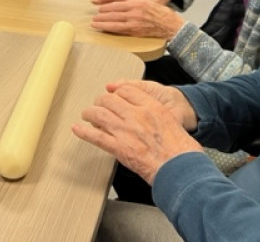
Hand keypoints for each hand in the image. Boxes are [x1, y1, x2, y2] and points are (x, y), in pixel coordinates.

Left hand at [72, 80, 200, 183]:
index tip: (114, 95)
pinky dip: (83, 132)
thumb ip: (157, 116)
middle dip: (101, 102)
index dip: (117, 92)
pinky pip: (96, 137)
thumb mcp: (173, 123)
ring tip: (86, 115)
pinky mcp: (119, 148)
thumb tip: (149, 117)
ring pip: (99, 114)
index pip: (127, 90)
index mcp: (152, 107)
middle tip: (98, 105)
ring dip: (90, 113)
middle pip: (110, 99)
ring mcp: (126, 131)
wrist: (181, 169)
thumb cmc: (182, 151)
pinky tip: (77, 129)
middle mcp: (136, 115)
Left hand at [91, 0, 184, 38]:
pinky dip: (112, 31)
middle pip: (113, 15)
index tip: (100, 10)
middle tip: (94, 18)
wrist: (171, 25)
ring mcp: (135, 24)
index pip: (117, 5)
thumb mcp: (147, 3)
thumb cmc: (160, 13)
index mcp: (136, 3)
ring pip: (115, 24)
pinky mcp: (136, 32)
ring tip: (95, 25)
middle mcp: (134, 13)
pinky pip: (121, 31)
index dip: (106, 8)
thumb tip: (120, 4)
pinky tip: (106, 30)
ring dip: (103, 25)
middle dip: (102, 17)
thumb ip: (133, 3)